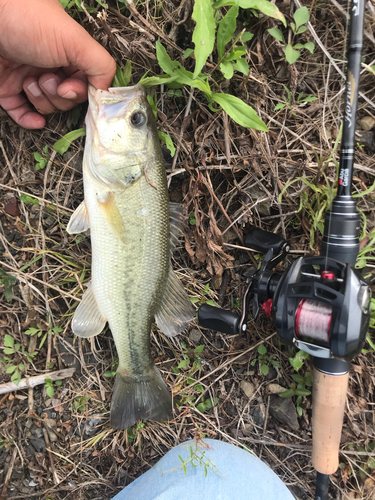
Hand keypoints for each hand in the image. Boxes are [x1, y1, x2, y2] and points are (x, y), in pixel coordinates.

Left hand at [0, 0, 115, 128]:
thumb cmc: (28, 21)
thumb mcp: (75, 39)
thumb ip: (100, 64)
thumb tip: (106, 92)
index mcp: (70, 53)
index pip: (87, 84)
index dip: (81, 92)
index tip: (70, 88)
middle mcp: (51, 65)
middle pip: (68, 98)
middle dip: (60, 95)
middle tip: (47, 79)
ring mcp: (29, 78)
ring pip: (47, 106)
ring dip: (42, 100)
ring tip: (29, 81)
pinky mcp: (7, 89)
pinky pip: (22, 113)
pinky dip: (30, 120)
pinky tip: (35, 119)